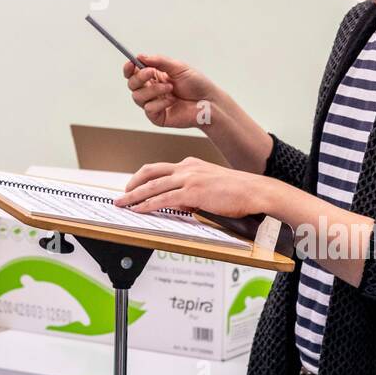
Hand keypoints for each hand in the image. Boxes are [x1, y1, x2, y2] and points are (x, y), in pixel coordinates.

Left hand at [114, 157, 260, 217]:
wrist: (254, 191)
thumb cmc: (237, 191)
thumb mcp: (209, 186)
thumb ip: (192, 192)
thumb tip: (178, 203)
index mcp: (191, 164)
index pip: (160, 169)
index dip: (143, 177)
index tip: (133, 186)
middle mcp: (187, 167)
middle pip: (150, 173)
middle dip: (132, 184)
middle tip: (121, 195)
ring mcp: (189, 178)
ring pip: (153, 185)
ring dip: (134, 196)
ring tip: (122, 204)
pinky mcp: (193, 191)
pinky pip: (164, 198)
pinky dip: (148, 204)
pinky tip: (139, 210)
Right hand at [122, 54, 217, 128]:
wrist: (209, 102)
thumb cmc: (197, 84)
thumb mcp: (178, 67)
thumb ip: (159, 61)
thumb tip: (140, 56)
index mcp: (155, 77)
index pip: (134, 72)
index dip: (129, 68)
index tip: (131, 63)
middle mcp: (152, 90)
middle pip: (132, 84)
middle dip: (139, 77)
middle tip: (152, 72)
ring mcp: (154, 104)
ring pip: (137, 97)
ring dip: (153, 90)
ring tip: (169, 88)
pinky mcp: (157, 117)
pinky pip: (148, 109)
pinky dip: (159, 103)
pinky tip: (172, 101)